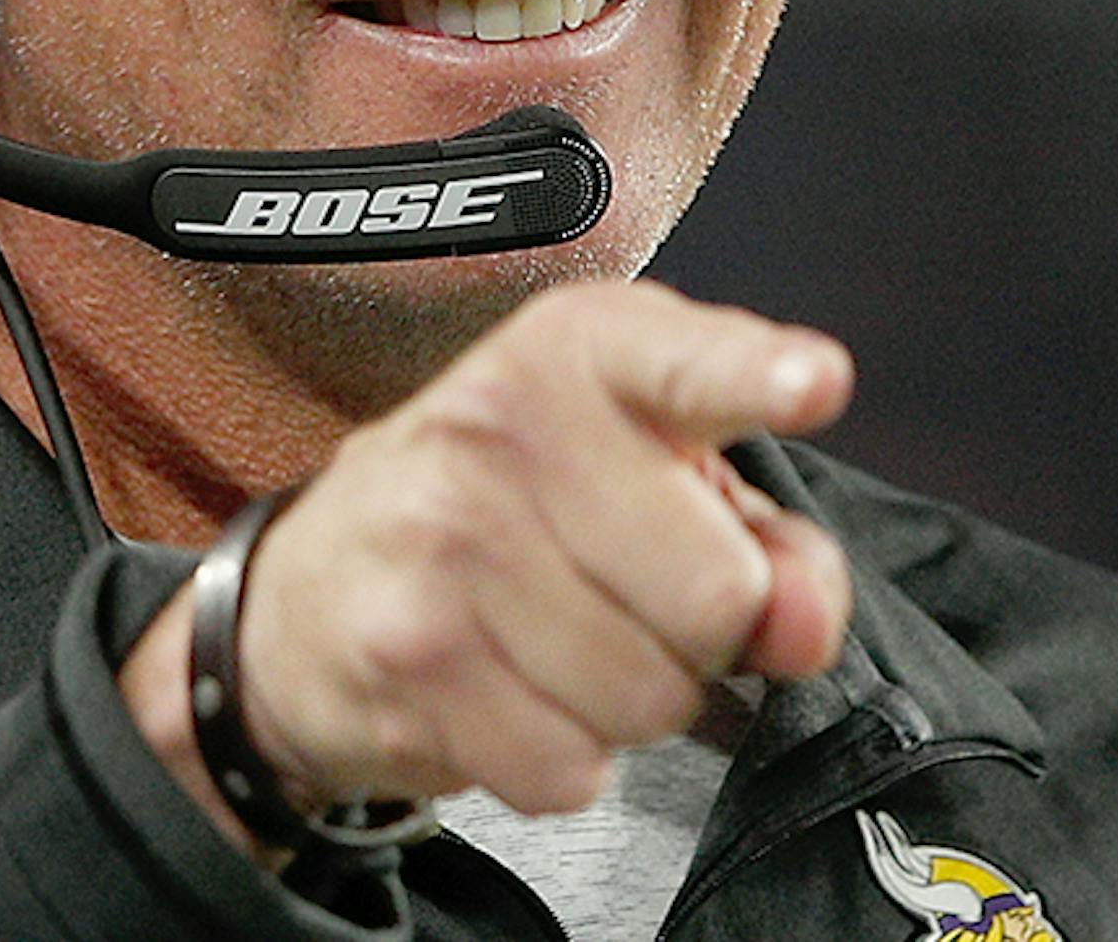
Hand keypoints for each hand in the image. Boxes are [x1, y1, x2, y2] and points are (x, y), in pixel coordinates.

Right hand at [120, 282, 851, 840]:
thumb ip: (763, 534)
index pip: (680, 359)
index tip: (811, 382)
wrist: (307, 588)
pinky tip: (509, 689)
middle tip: (626, 592)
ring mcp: (442, 537)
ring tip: (558, 638)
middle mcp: (500, 422)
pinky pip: (572, 767)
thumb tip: (798, 622)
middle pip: (716, 590)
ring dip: (629, 699)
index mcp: (573, 350)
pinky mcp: (407, 654)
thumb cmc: (501, 508)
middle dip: (699, 628)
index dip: (754, 375)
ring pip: (650, 695)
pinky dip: (559, 756)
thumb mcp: (642, 474)